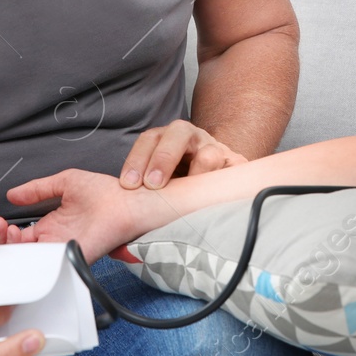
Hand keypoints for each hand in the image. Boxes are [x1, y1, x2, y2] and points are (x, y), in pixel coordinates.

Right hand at [5, 169, 154, 260]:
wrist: (128, 201)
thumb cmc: (107, 192)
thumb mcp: (65, 182)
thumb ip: (38, 188)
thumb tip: (14, 193)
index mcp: (53, 223)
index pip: (21, 235)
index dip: (5, 231)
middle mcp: (55, 239)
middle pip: (21, 251)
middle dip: (3, 243)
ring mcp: (63, 249)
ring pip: (30, 261)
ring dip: (13, 252)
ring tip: (5, 236)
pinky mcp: (72, 257)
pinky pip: (48, 266)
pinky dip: (32, 263)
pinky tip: (20, 252)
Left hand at [119, 118, 246, 189]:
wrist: (218, 178)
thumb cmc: (179, 183)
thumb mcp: (158, 182)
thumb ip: (141, 191)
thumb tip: (118, 224)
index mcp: (168, 137)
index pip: (150, 139)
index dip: (137, 159)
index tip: (129, 184)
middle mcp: (193, 137)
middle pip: (179, 132)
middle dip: (163, 158)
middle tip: (152, 185)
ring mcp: (217, 149)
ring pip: (209, 152)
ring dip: (197, 171)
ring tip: (187, 194)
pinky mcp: (237, 165)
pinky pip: (233, 171)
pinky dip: (223, 183)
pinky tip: (214, 199)